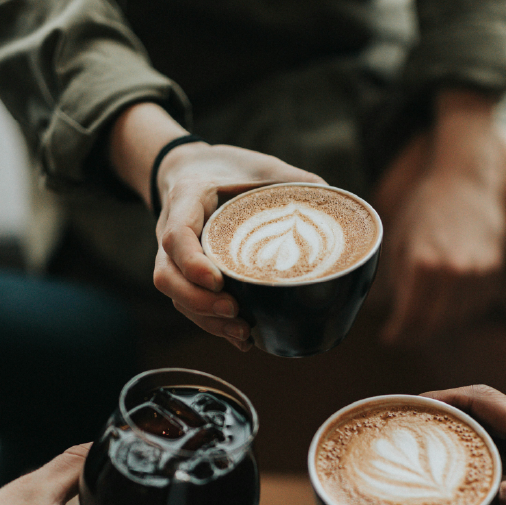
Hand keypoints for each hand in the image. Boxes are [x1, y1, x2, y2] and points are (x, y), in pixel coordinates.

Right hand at [153, 142, 323, 349]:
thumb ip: (295, 182)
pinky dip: (212, 324)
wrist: (195, 170)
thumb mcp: (262, 165)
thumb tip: (338, 204)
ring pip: (174, 296)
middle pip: (167, 276)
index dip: (192, 263)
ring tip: (244, 332)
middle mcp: (172, 230)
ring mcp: (175, 256)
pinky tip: (241, 338)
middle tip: (235, 311)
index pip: (176, 235)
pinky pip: (188, 304)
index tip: (219, 281)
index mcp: (188, 198)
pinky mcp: (184, 274)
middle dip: (198, 302)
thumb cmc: (231, 168)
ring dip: (206, 319)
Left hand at [380, 168, 505, 344]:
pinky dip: (461, 313)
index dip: (397, 334)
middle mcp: (453, 271)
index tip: (388, 338)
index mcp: (423, 263)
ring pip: (457, 320)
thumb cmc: (424, 208)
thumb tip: (379, 311)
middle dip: (415, 335)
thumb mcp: (398, 239)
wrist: (465, 180)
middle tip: (403, 335)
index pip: (410, 318)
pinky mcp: (494, 271)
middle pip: (434, 325)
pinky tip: (446, 306)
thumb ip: (393, 278)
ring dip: (438, 326)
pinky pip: (476, 307)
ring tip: (423, 322)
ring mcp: (478, 272)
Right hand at [416, 386, 505, 504]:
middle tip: (400, 442)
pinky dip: (477, 500)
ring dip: (458, 467)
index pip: (484, 400)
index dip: (441, 399)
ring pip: (492, 459)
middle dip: (441, 431)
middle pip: (482, 425)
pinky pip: (504, 491)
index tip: (405, 408)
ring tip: (417, 475)